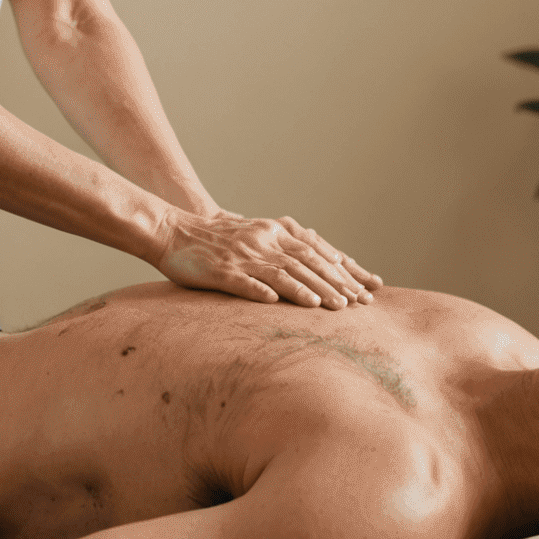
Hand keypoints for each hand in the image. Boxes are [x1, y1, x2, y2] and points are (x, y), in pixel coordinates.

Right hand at [153, 211, 381, 308]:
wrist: (173, 232)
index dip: (342, 270)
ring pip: (282, 273)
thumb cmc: (215, 239)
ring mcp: (242, 256)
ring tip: (332, 307)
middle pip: (306, 263)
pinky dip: (264, 291)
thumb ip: (280, 246)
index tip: (364, 287)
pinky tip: (279, 303)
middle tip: (359, 303)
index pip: (316, 251)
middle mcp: (262, 241)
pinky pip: (245, 282)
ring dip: (309, 289)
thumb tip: (313, 262)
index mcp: (272, 232)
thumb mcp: (253, 235)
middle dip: (334, 283)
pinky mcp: (221, 271)